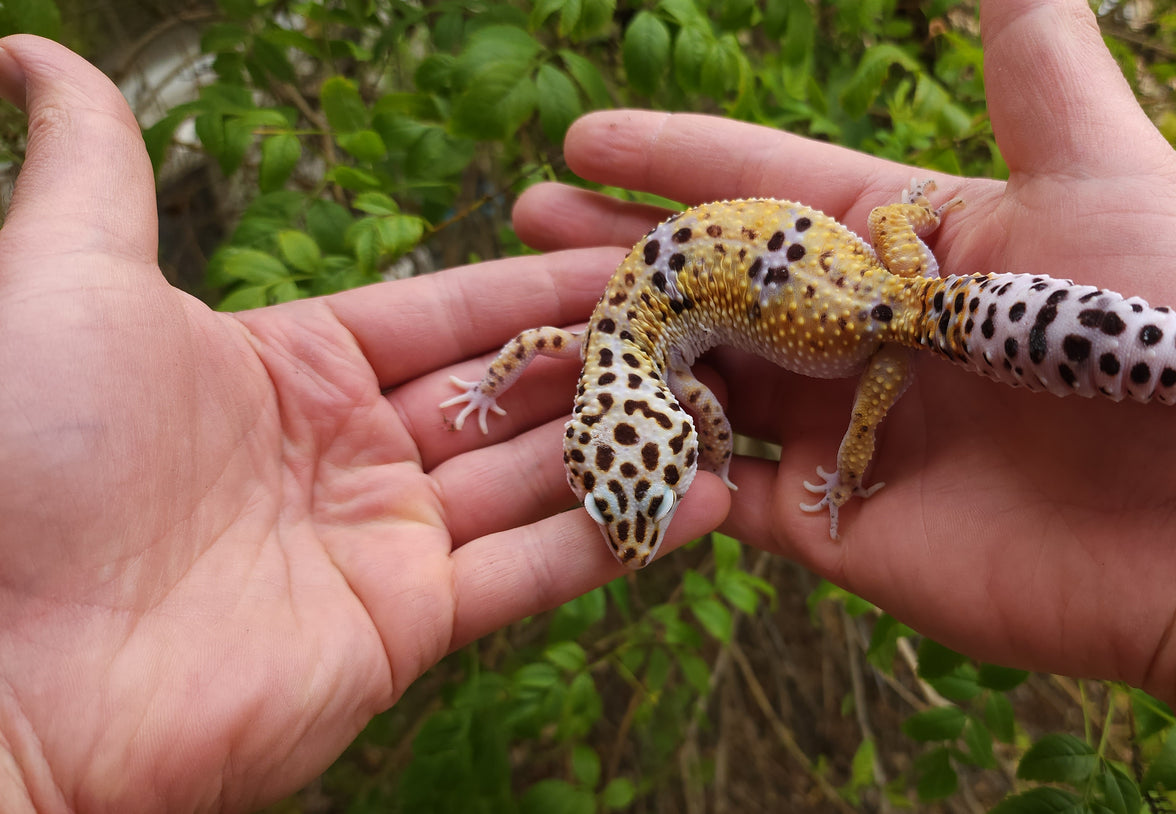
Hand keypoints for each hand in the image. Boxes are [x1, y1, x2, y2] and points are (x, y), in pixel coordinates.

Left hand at [0, 35, 725, 811]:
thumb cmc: (22, 456)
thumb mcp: (62, 276)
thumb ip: (97, 166)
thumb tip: (36, 55)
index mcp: (287, 366)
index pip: (446, 313)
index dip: (537, 286)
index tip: (633, 254)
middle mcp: (346, 453)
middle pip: (506, 395)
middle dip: (604, 361)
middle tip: (709, 327)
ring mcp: (382, 543)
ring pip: (535, 479)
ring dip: (630, 444)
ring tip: (729, 405)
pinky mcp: (408, 628)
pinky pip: (535, 572)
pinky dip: (622, 540)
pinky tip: (707, 500)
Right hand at [513, 1, 1175, 809]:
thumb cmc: (1175, 339)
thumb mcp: (1106, 174)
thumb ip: (1036, 69)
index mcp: (916, 247)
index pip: (769, 189)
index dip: (676, 159)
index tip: (583, 137)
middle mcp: (871, 337)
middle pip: (719, 286)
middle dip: (620, 253)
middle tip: (522, 223)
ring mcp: (847, 433)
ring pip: (707, 383)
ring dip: (621, 353)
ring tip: (521, 324)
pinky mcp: (838, 527)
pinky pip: (724, 492)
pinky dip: (661, 466)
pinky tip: (586, 437)